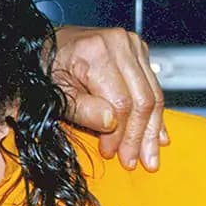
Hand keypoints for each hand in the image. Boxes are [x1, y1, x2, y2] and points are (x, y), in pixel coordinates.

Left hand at [50, 25, 167, 170]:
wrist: (46, 44)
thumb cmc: (46, 67)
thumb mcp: (56, 93)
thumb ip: (82, 110)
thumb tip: (111, 124)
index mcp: (97, 51)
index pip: (121, 102)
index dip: (119, 134)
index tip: (111, 153)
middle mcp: (120, 44)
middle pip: (142, 99)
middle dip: (140, 136)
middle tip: (139, 162)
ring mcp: (132, 45)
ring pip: (153, 95)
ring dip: (152, 130)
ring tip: (150, 156)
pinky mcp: (138, 52)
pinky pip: (153, 87)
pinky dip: (155, 114)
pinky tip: (159, 135)